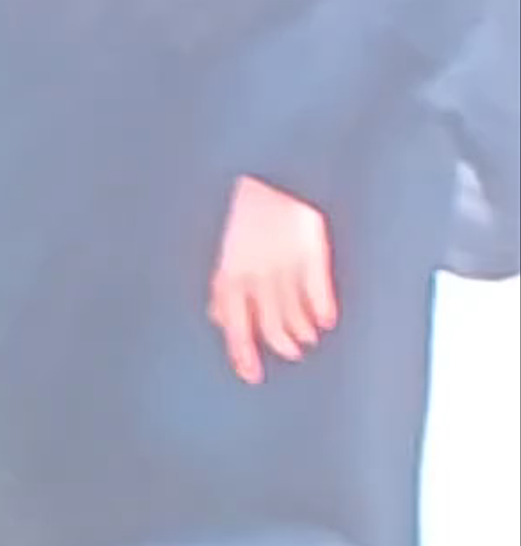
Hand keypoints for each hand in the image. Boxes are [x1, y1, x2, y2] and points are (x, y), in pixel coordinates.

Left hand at [208, 178, 336, 385]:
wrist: (274, 172)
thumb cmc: (249, 212)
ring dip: (300, 332)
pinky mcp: (310, 253)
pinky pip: (316, 293)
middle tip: (290, 354)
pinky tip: (326, 321)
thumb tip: (219, 318)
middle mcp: (254, 275)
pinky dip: (321, 311)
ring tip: (307, 340)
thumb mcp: (227, 250)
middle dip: (278, 345)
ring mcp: (283, 266)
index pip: (233, 324)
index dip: (242, 352)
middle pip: (267, 325)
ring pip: (292, 315)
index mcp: (229, 273)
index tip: (251, 373)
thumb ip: (225, 285)